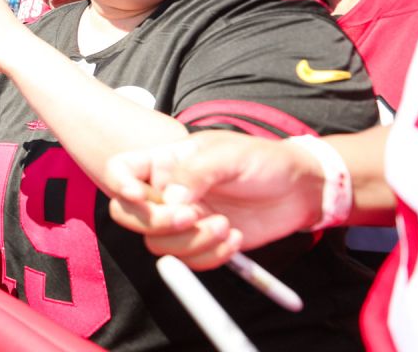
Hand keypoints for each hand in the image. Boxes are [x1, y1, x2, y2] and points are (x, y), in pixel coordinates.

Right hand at [105, 130, 322, 269]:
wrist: (298, 189)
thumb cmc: (262, 160)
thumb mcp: (228, 155)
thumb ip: (195, 173)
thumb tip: (169, 201)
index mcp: (163, 162)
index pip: (121, 171)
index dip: (119, 184)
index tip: (138, 195)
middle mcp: (165, 193)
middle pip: (127, 215)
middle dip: (155, 222)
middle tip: (190, 217)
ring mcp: (182, 221)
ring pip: (158, 244)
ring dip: (191, 242)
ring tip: (226, 226)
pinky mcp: (202, 244)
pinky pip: (189, 261)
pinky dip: (210, 257)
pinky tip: (235, 239)